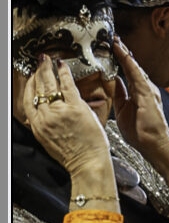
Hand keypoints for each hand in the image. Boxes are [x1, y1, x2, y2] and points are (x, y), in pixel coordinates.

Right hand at [21, 55, 109, 174]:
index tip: (31, 77)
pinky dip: (64, 73)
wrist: (87, 163)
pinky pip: (67, 86)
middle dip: (37, 73)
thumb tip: (41, 116)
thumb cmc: (74, 154)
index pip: (27, 101)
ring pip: (49, 85)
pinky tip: (62, 66)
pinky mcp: (75, 108)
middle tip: (39, 62)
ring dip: (47, 69)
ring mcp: (59, 111)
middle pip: (37, 89)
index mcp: (38, 126)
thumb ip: (44, 126)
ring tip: (47, 60)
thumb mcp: (50, 141)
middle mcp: (45, 117)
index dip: (29, 86)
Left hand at [112, 38, 168, 162]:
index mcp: (139, 93)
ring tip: (116, 41)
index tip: (113, 48)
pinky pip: (136, 74)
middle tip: (114, 38)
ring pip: (134, 67)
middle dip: (123, 52)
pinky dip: (129, 63)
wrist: (153, 144)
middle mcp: (145, 88)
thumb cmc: (141, 132)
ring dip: (125, 54)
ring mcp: (148, 90)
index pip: (129, 72)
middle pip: (133, 66)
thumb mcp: (123, 110)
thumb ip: (121, 94)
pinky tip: (122, 53)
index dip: (121, 60)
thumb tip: (116, 81)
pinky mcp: (147, 93)